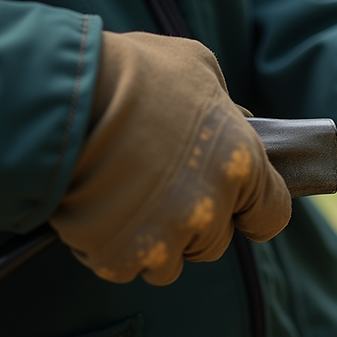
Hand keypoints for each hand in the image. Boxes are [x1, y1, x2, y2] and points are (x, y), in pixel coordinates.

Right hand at [50, 32, 290, 284]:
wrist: (64, 96)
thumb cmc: (134, 72)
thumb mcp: (199, 70)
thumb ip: (227, 108)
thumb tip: (239, 120)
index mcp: (241, 164)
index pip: (272, 215)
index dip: (252, 212)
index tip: (236, 208)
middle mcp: (211, 207)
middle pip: (215, 243)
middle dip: (193, 224)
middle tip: (159, 191)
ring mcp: (166, 237)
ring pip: (170, 263)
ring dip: (153, 242)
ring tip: (124, 200)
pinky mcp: (120, 257)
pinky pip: (124, 267)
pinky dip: (110, 248)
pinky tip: (96, 211)